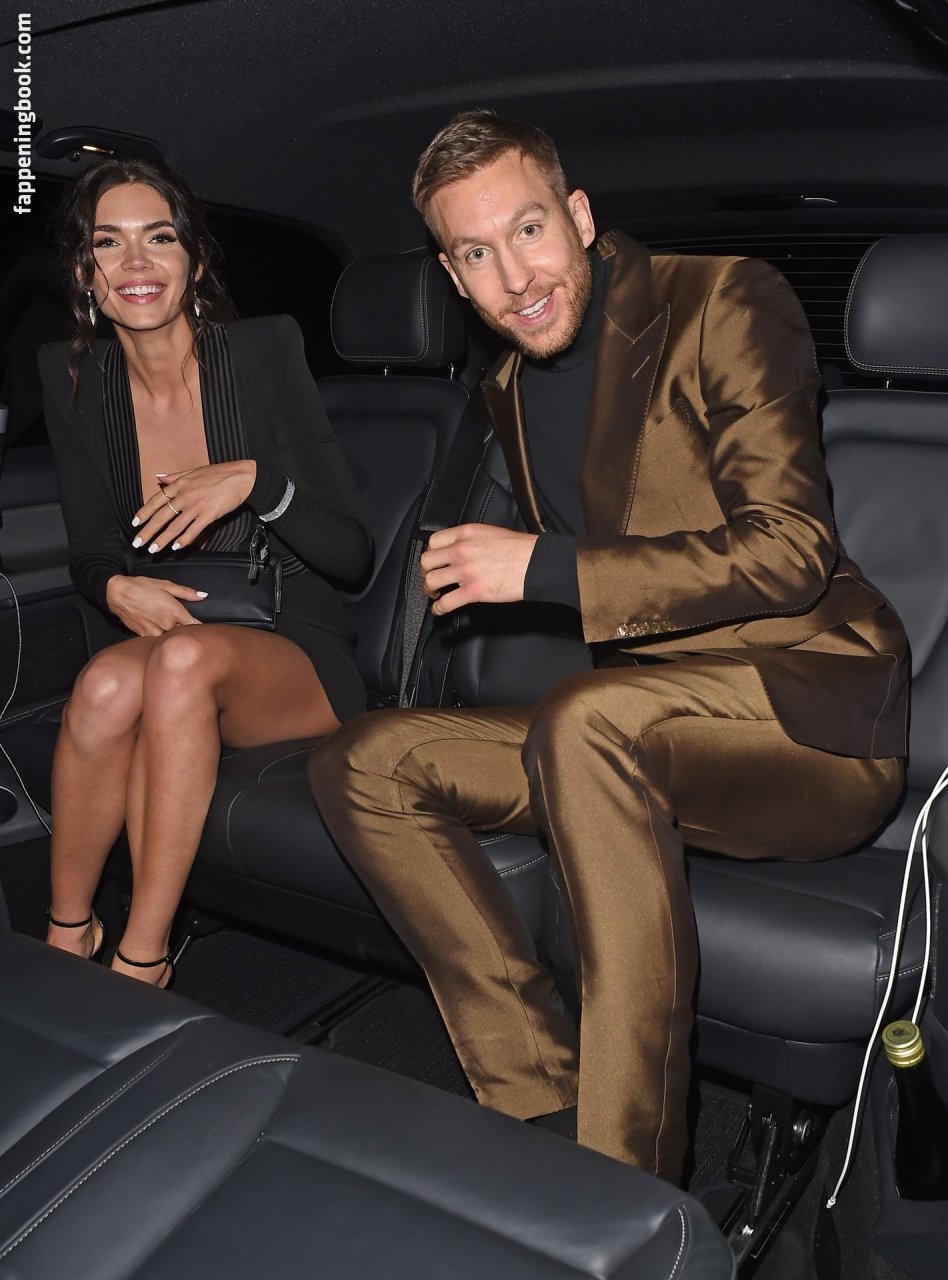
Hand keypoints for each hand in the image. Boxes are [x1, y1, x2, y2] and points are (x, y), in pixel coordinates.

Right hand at [106, 574, 205, 635]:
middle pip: (184, 634)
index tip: (202, 629)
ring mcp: (155, 632)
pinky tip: (160, 633)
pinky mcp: (144, 636)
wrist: (118, 594)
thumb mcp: (166, 585)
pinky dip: (161, 639)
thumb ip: (186, 592)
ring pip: (170, 639)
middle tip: (189, 631)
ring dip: (173, 637)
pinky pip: (157, 641)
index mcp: (175, 611)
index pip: (195, 625)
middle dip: (187, 632)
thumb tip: (203, 596)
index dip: (200, 628)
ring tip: (173, 632)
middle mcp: (167, 624)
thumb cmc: (142, 587)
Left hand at [131, 460, 256, 553]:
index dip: (143, 513)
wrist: (240, 477)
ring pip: (174, 527)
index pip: (156, 501)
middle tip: (137, 543)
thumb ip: (174, 476)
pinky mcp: (208, 515)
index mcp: (179, 485)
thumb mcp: (193, 471)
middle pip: (161, 517)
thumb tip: (158, 477)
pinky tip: (176, 547)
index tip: (135, 523)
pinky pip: (193, 530)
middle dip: (147, 532)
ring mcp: (196, 506)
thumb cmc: (218, 473)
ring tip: (153, 549)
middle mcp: (184, 496)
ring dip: (162, 540)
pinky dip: (183, 540)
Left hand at [419, 524, 537, 615]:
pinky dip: (438, 609)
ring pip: (431, 581)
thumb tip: (462, 549)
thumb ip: (472, 539)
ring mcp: (466, 571)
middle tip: (432, 579)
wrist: (536, 563)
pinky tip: (439, 610)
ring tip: (435, 594)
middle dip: (426, 572)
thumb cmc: (521, 549)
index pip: (434, 541)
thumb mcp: (491, 533)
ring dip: (430, 590)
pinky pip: (446, 602)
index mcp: (466, 534)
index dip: (431, 553)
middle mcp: (462, 550)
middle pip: (427, 561)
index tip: (434, 560)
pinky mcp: (473, 591)